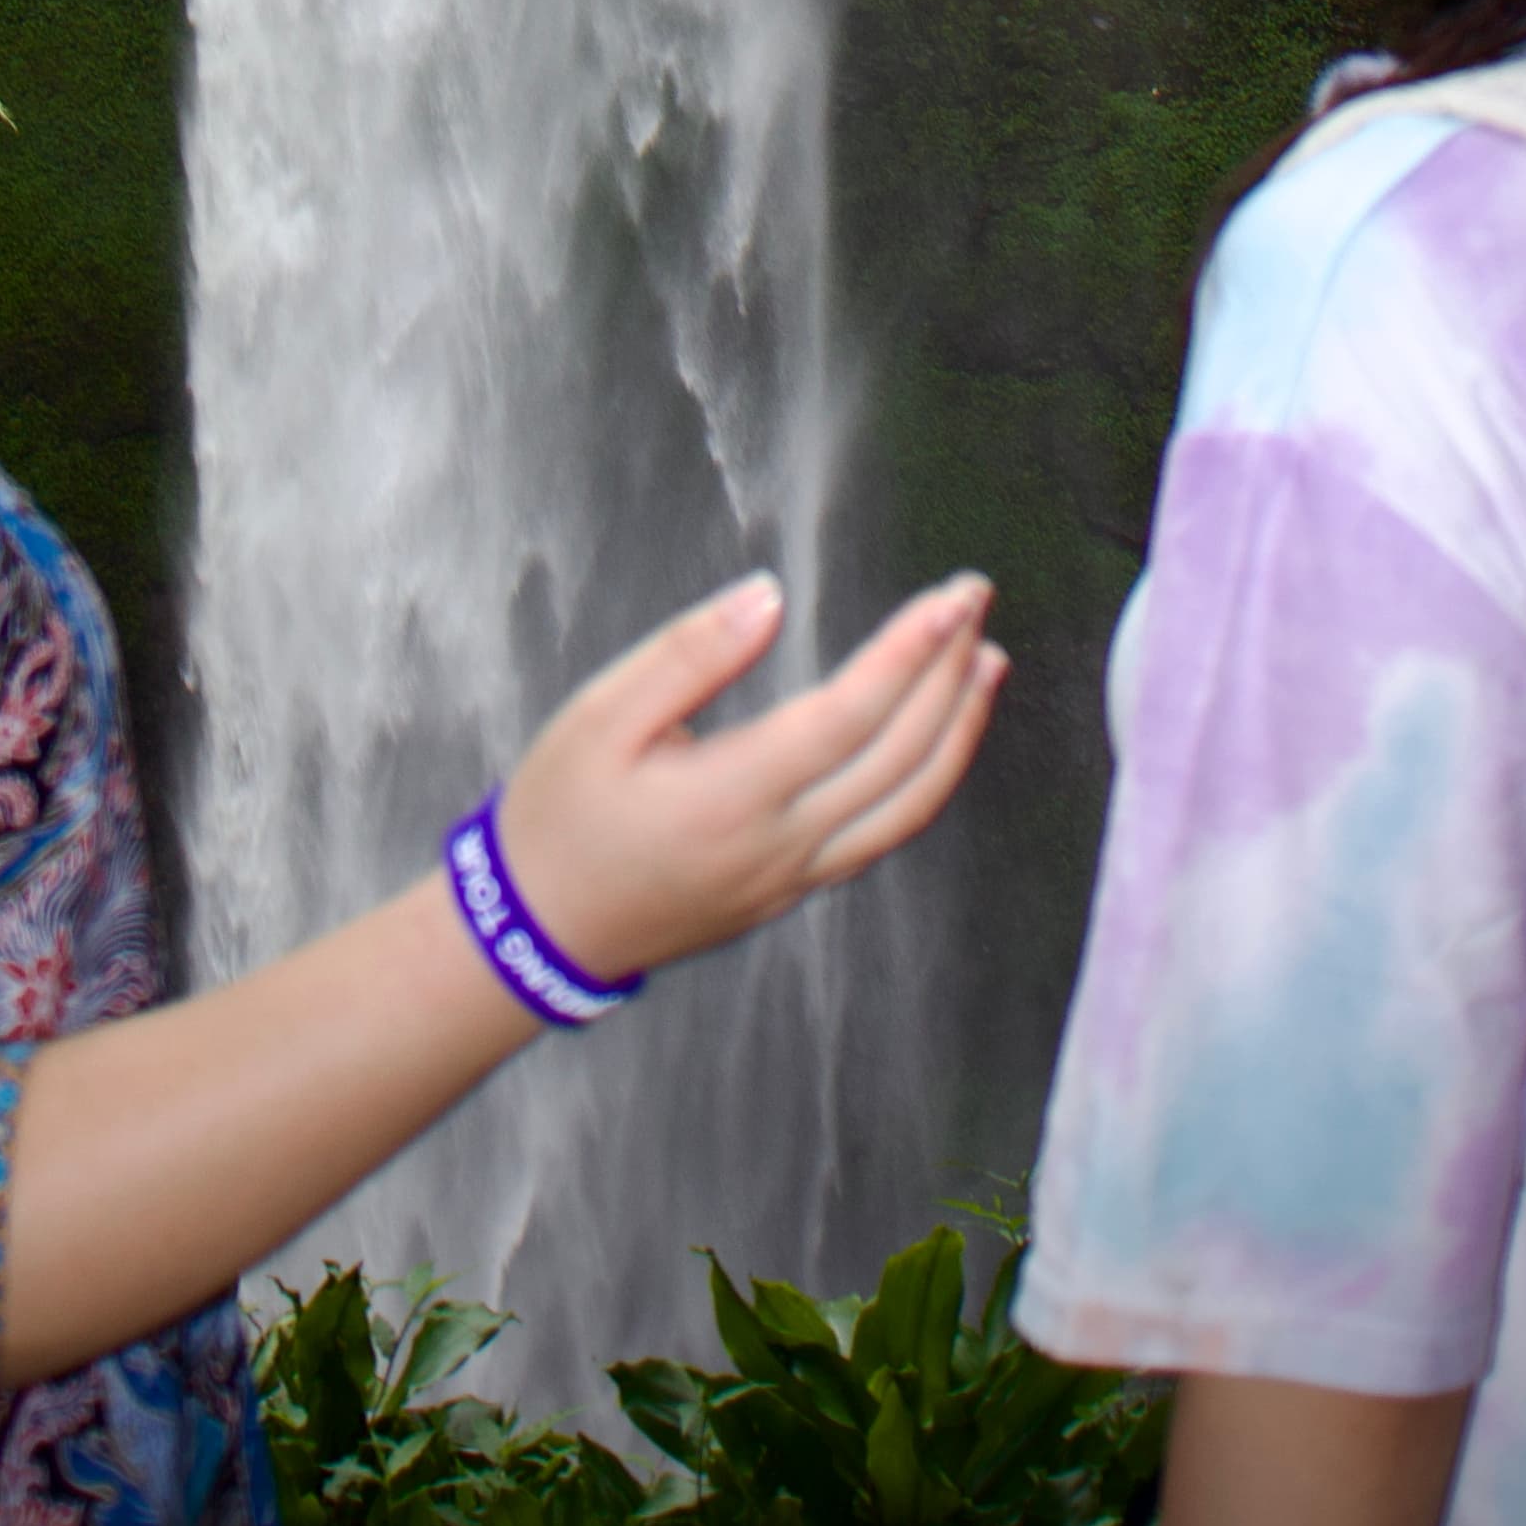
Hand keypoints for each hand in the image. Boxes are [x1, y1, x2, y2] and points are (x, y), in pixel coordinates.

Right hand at [492, 568, 1002, 984]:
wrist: (537, 931)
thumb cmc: (560, 811)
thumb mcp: (599, 714)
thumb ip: (689, 655)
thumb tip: (771, 595)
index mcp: (731, 796)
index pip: (851, 714)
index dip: (911, 650)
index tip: (953, 594)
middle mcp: (780, 846)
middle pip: (898, 758)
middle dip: (949, 672)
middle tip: (977, 598)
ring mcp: (791, 879)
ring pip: (906, 810)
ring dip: (957, 733)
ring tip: (987, 664)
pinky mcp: (789, 894)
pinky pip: (881, 837)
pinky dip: (926, 783)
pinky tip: (934, 738)